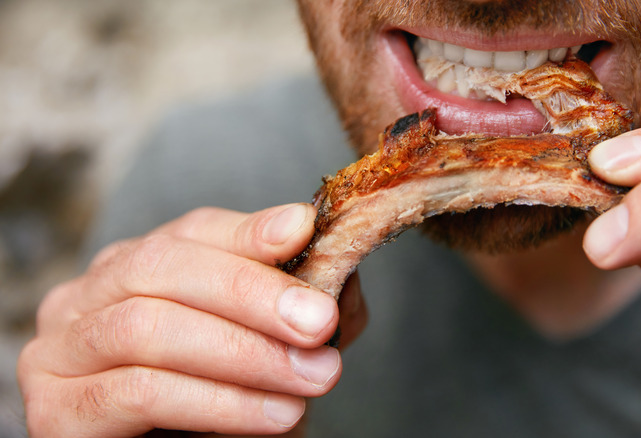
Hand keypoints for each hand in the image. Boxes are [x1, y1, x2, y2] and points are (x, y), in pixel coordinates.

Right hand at [17, 203, 367, 436]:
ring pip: (148, 328)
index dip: (247, 231)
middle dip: (251, 293)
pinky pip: (140, 392)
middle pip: (162, 268)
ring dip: (244, 353)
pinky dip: (217, 402)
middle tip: (318, 323)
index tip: (302, 232)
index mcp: (134, 267)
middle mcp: (88, 296)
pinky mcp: (57, 409)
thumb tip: (339, 280)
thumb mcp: (264, 344)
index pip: (190, 231)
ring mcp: (62, 349)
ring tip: (311, 378)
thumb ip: (293, 309)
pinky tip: (274, 415)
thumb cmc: (217, 403)